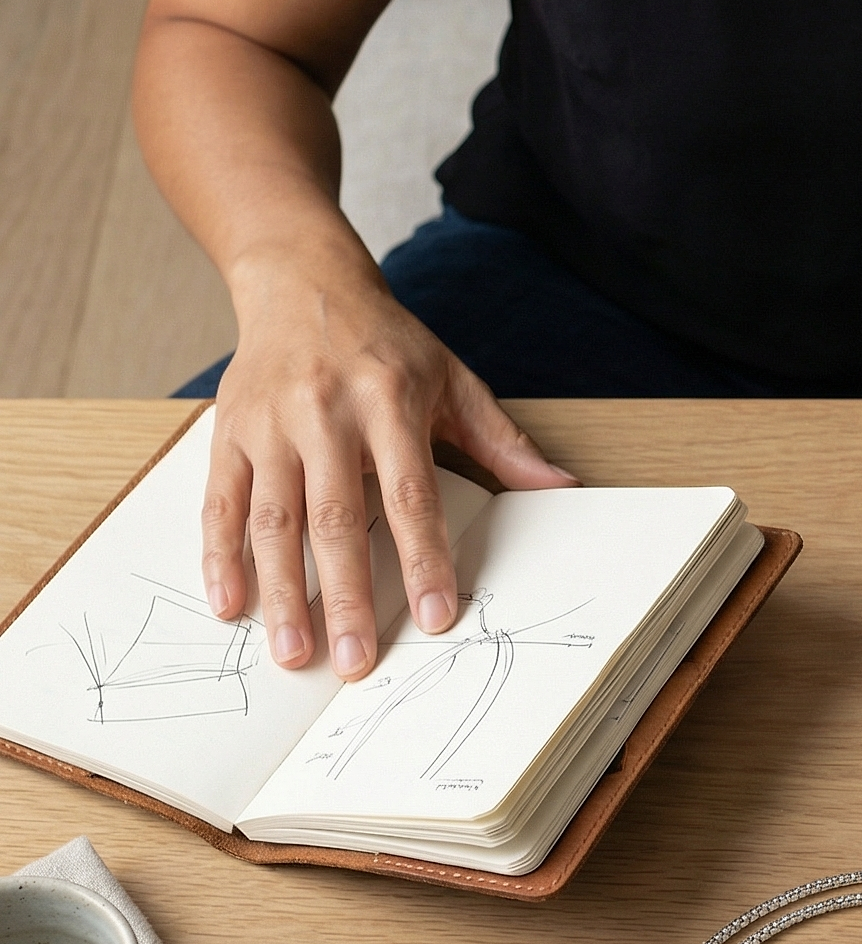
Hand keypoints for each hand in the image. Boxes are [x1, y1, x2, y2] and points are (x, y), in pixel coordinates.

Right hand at [201, 242, 575, 678]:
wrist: (301, 282)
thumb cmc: (386, 341)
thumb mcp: (452, 377)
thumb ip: (500, 439)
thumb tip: (560, 486)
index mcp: (390, 401)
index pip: (411, 492)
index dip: (422, 558)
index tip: (435, 616)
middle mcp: (325, 413)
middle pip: (336, 517)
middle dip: (345, 596)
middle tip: (354, 661)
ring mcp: (270, 424)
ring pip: (273, 519)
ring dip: (282, 591)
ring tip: (293, 653)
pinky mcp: (228, 432)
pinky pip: (220, 502)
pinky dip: (220, 556)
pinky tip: (230, 605)